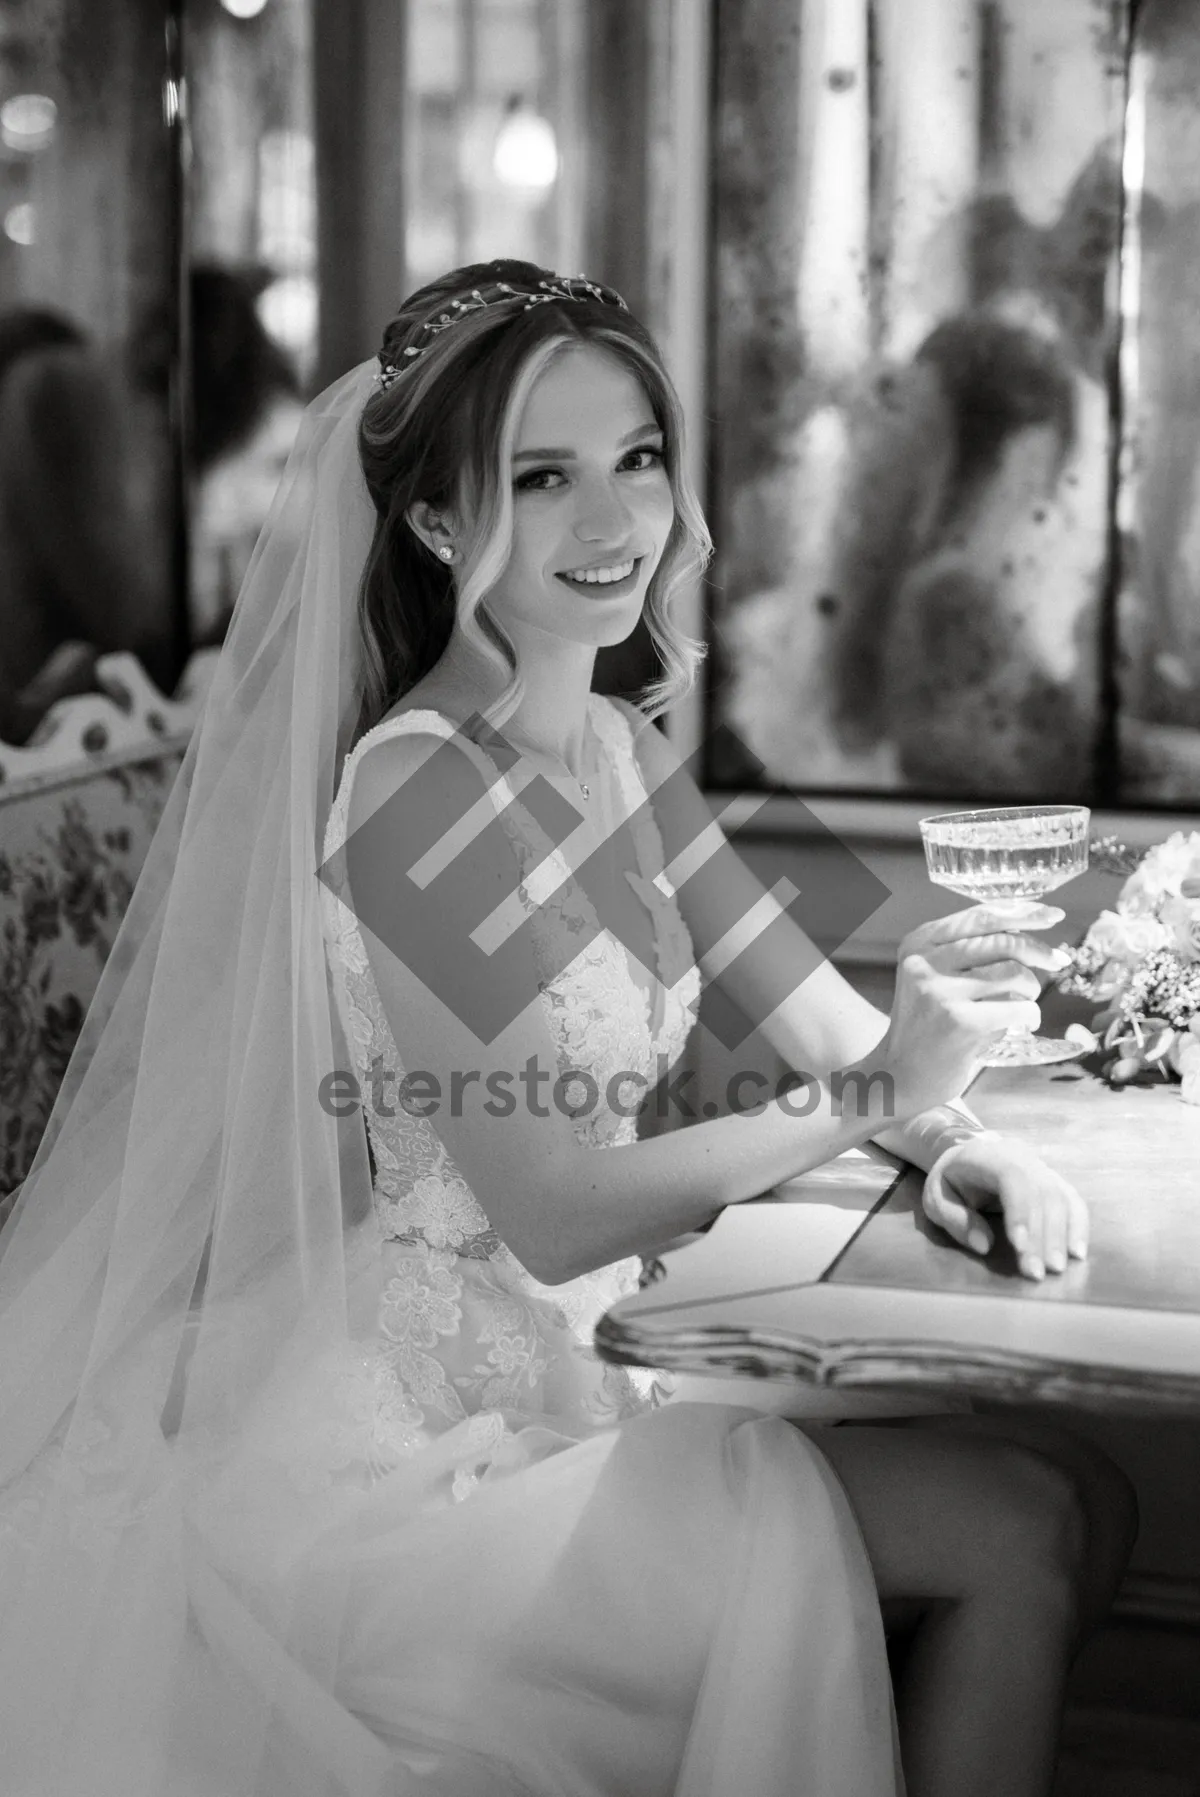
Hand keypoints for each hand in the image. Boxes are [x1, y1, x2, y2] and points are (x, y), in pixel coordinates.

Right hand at [882, 903, 1071, 1116]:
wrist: (900, 1074)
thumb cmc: (929, 1023)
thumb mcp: (934, 976)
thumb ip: (969, 951)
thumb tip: (1029, 930)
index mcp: (919, 943)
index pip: (980, 917)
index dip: (1023, 913)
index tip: (1052, 915)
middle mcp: (925, 962)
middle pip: (1002, 942)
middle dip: (1039, 951)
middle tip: (1058, 961)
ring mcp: (941, 992)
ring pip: (1014, 974)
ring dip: (1032, 988)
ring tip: (1025, 1002)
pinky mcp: (960, 1023)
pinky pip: (1018, 1009)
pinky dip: (1030, 1015)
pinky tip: (1022, 1024)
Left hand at [922, 1134, 1089, 1280]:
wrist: (970, 1153)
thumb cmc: (952, 1179)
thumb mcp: (936, 1196)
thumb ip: (954, 1218)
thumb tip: (984, 1245)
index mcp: (989, 1156)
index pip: (1013, 1179)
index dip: (1020, 1213)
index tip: (1019, 1247)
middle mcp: (1022, 1158)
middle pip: (1042, 1193)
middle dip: (1041, 1236)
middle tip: (1037, 1272)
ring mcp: (1042, 1168)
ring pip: (1061, 1198)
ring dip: (1062, 1236)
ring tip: (1056, 1269)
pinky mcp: (1055, 1182)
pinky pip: (1073, 1202)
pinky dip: (1078, 1227)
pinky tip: (1076, 1253)